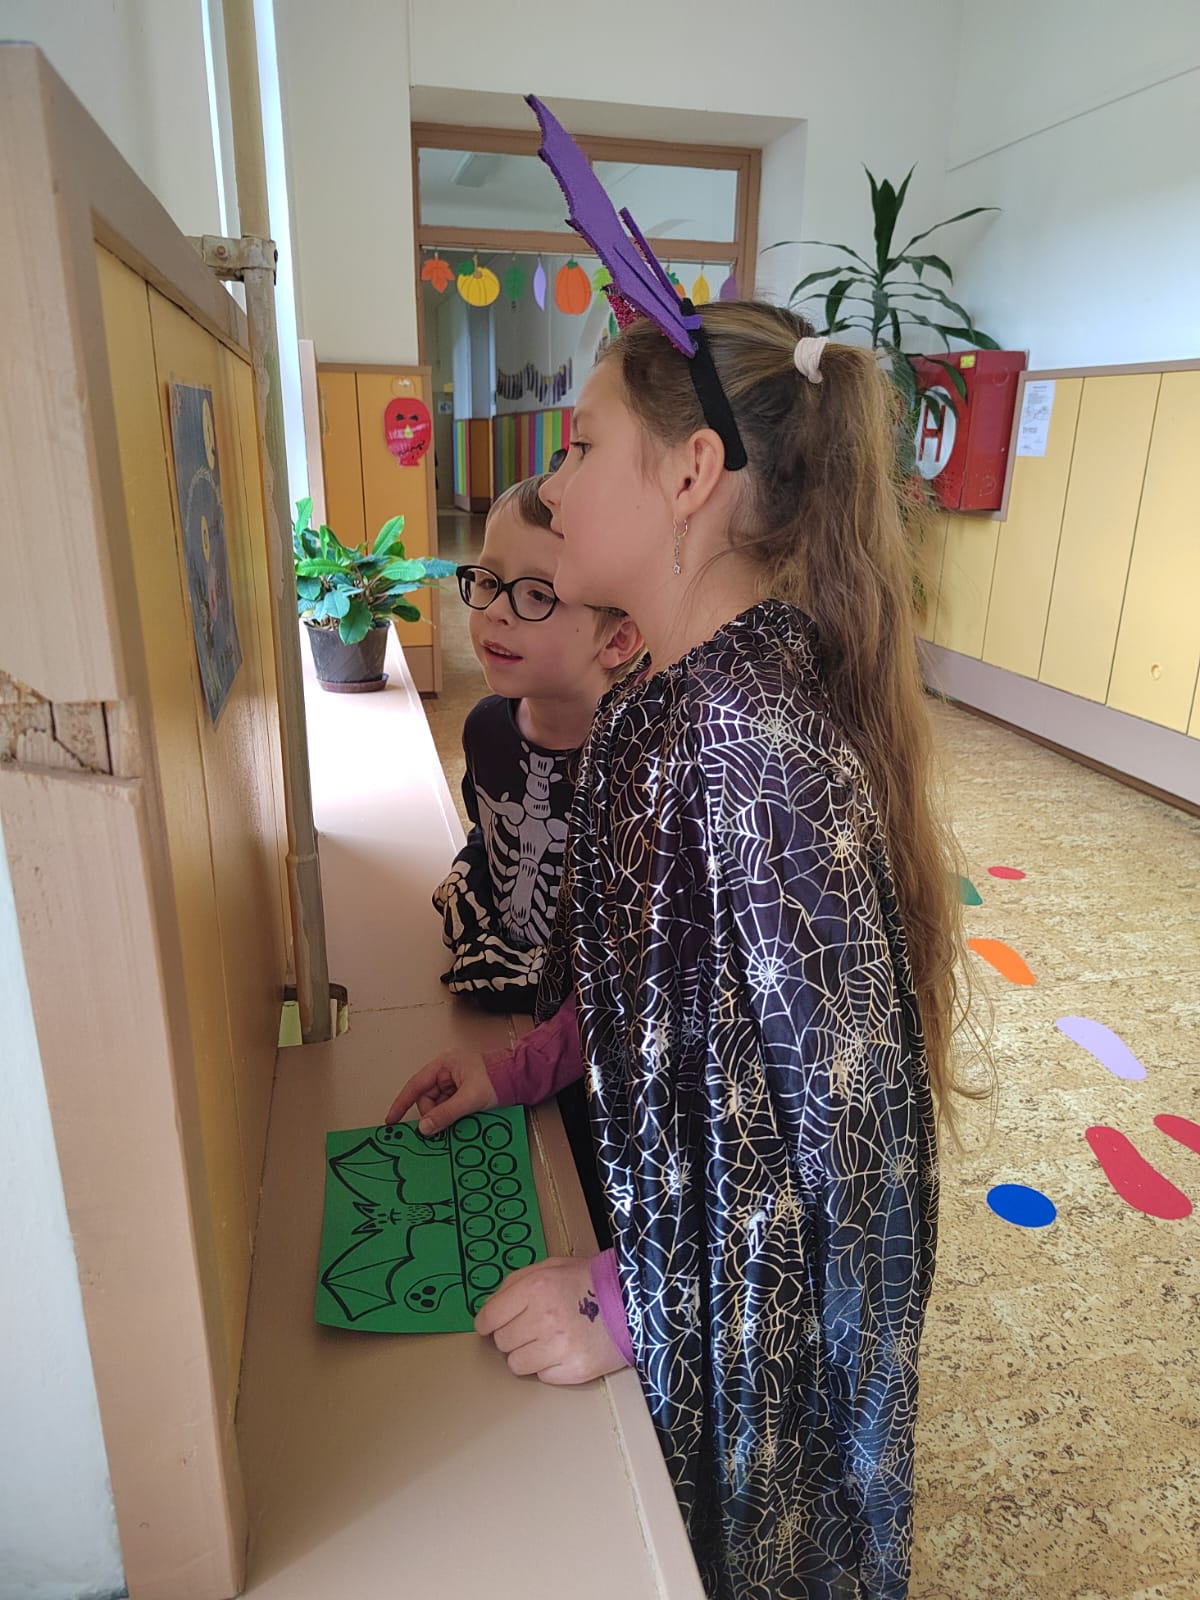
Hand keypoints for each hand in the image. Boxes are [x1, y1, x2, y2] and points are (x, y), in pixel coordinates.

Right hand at [384, 1048, 497, 1134]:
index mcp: (444, 1065)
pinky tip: (460, 1119)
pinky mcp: (463, 1091)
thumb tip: (425, 1127)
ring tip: (458, 1119)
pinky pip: (448, 1106)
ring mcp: (455, 1081)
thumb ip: (445, 1114)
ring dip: (443, 1115)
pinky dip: (450, 1115)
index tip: (391, 1120)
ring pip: (438, 1104)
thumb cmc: (498, 1078)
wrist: (520, 1078)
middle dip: (432, 1113)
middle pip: (427, 1097)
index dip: (401, 1103)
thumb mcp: (469, 1099)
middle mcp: (447, 1071)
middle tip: (438, 1127)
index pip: (415, 1085)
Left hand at [474, 1256, 628, 1385]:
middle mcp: (544, 1318)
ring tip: (548, 1340)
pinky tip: (564, 1351)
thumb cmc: (588, 1281)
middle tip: (531, 1328)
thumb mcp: (551, 1267)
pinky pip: (542, 1376)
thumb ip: (516, 1282)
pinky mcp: (575, 1370)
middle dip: (512, 1336)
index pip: (489, 1317)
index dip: (487, 1323)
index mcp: (535, 1288)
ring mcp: (560, 1346)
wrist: (631, 1301)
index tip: (491, 1326)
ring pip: (516, 1364)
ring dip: (527, 1354)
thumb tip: (489, 1308)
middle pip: (502, 1342)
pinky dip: (549, 1367)